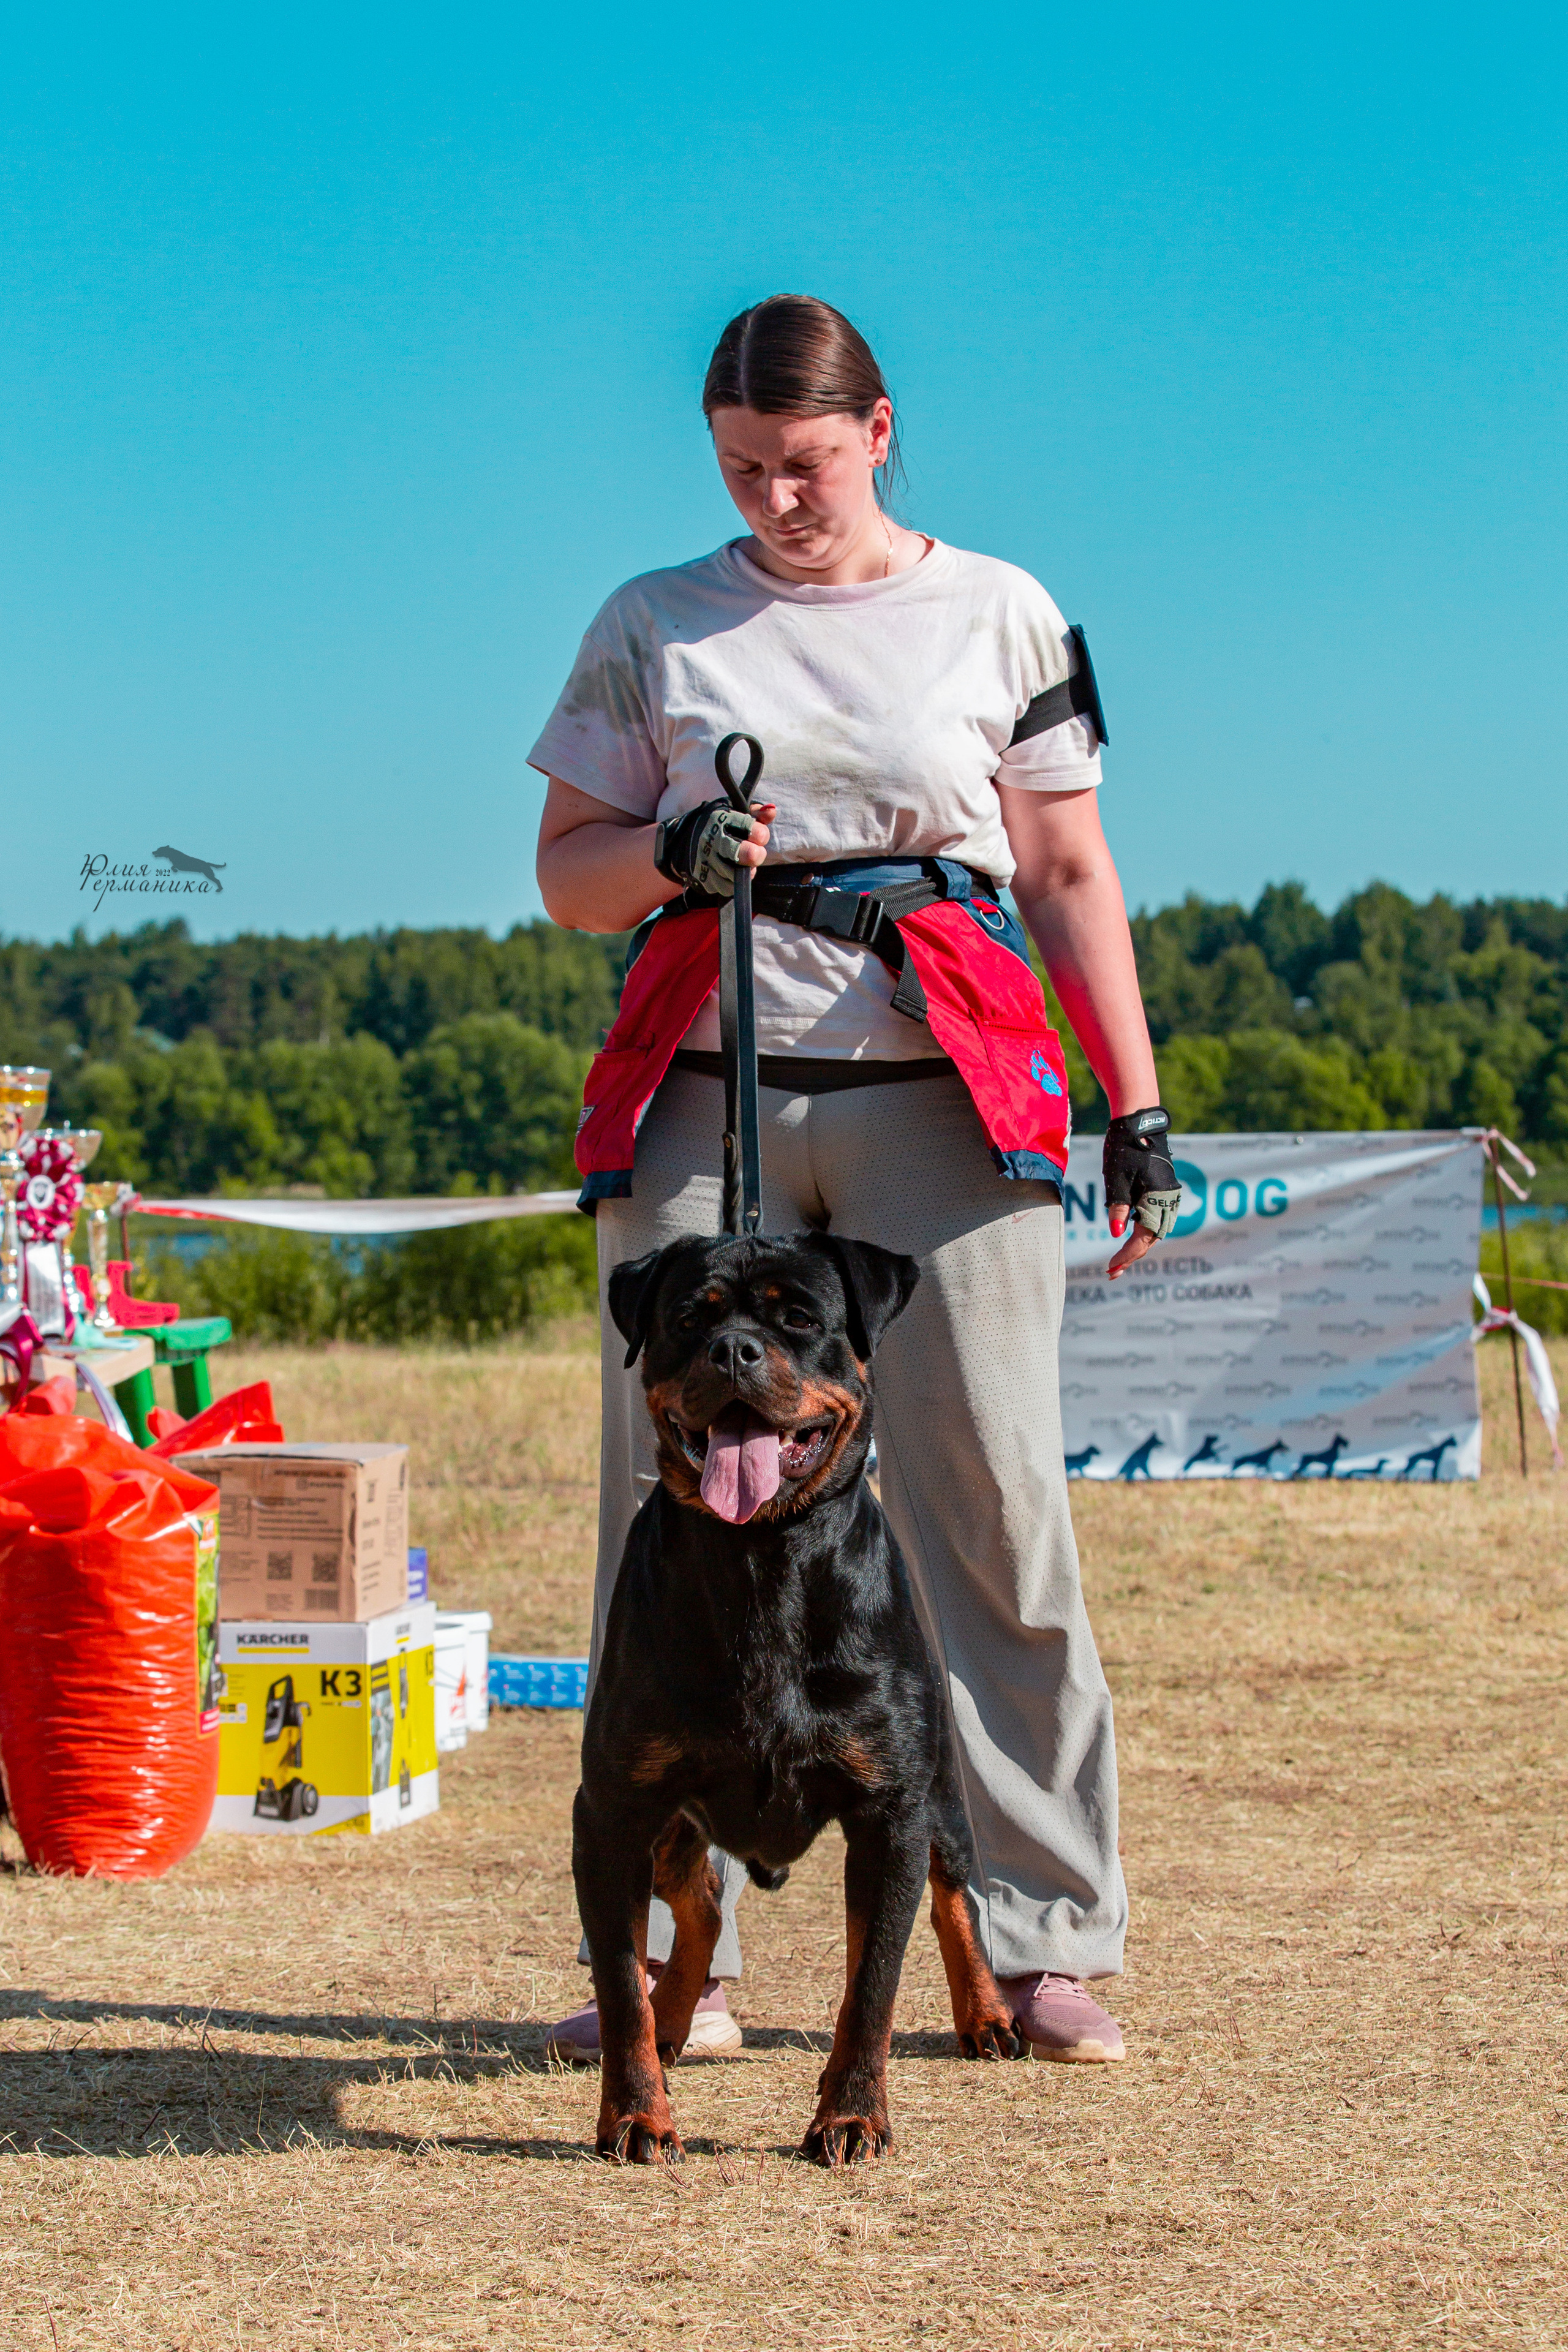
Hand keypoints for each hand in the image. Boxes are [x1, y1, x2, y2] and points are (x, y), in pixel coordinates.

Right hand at [654, 799, 775, 897]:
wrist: (687, 839)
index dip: (759, 833)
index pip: (746, 826)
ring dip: (745, 871)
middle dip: (753, 855)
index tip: (760, 837)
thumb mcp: (736, 814)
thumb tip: (771, 810)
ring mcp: (705, 859)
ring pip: (733, 873)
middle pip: (738, 852)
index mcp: (721, 820)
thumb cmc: (722, 827)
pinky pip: (724, 887)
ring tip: (746, 865)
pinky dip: (733, 883)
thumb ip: (757, 814)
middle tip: (757, 854)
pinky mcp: (702, 877)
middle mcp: (711, 839)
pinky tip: (734, 874)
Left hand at [1102, 1105, 1181, 1277]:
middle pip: (1151, 1238)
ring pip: (1155, 1229)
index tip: (1110, 1268)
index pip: (1142, 1238)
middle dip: (1132, 1256)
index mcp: (1158, 1199)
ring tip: (1119, 1261)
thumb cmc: (1124, 1148)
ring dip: (1138, 1245)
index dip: (1126, 1255)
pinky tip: (1129, 1235)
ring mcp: (1167, 1194)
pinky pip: (1155, 1216)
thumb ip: (1118, 1207)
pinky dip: (1143, 1229)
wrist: (1138, 1122)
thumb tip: (1116, 1234)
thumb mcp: (1116, 1179)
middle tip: (1112, 1273)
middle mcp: (1167, 1199)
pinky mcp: (1163, 1188)